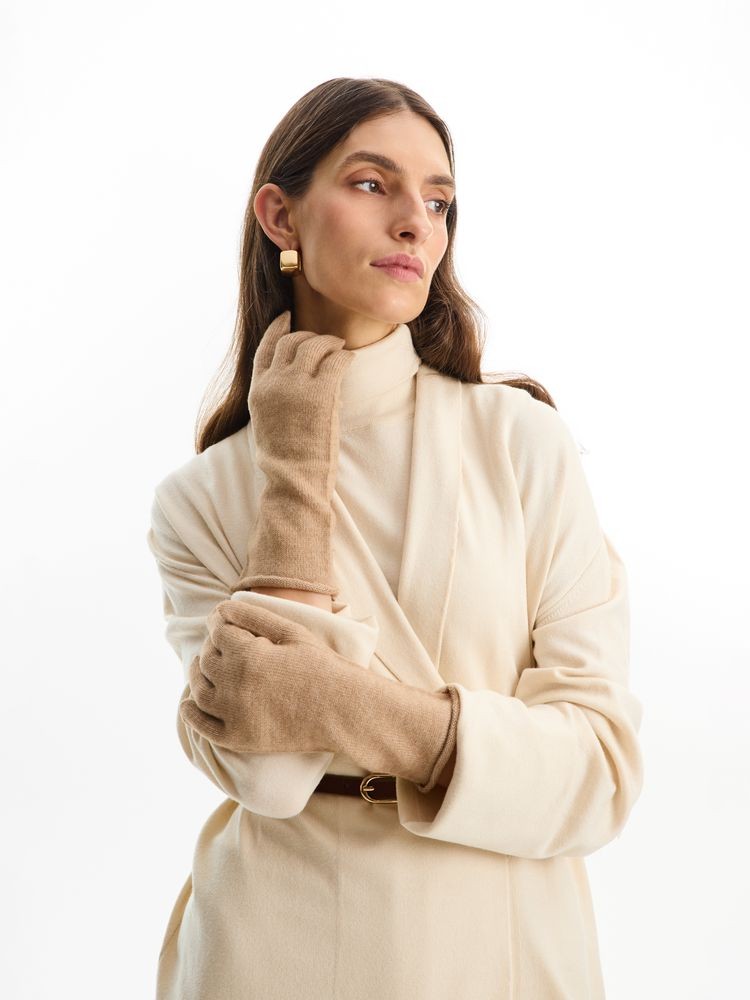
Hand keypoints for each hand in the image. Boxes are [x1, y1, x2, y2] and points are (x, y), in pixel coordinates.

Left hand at [179, 600, 459, 792]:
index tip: (223, 623)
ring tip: (203, 668)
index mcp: (248, 656)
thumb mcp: (291, 633)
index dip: (220, 625)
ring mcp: (235, 716)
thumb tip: (221, 608)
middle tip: (221, 644)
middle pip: (206, 660)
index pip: (218, 633)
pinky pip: (202, 727)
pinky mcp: (238, 740)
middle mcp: (235, 687)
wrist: (342, 711)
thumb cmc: (321, 666)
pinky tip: (188, 703)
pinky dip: (190, 713)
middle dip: (212, 648)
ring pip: (199, 690)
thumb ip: (254, 616)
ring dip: (197, 675)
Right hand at [232, 310, 354, 597]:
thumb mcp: (268, 422)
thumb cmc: (284, 460)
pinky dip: (343, 356)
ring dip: (329, 342)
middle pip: (290, 341)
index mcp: (257, 390)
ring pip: (313, 345)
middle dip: (308, 335)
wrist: (293, 480)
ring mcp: (295, 387)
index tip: (287, 316)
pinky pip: (335, 361)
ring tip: (339, 347)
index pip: (265, 348)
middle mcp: (273, 383)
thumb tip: (296, 379)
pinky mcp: (319, 394)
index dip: (277, 328)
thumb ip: (275, 397)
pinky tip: (349, 359)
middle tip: (325, 340)